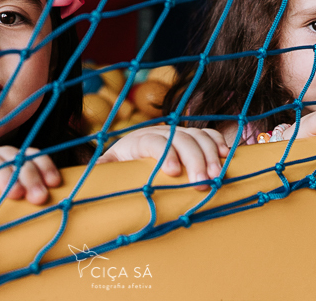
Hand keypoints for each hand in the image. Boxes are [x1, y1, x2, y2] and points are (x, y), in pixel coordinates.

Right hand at [0, 145, 60, 204]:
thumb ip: (11, 193)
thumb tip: (42, 211)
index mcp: (2, 158)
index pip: (28, 154)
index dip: (43, 165)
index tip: (55, 182)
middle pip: (13, 158)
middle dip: (28, 175)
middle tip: (38, 197)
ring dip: (2, 175)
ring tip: (13, 193)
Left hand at [96, 125, 228, 189]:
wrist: (131, 152)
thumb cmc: (120, 166)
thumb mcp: (108, 168)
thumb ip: (102, 171)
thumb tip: (90, 178)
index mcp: (137, 140)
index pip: (153, 141)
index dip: (165, 153)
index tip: (173, 172)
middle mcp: (159, 132)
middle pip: (180, 139)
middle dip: (193, 160)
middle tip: (201, 183)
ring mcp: (177, 133)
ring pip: (197, 136)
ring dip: (209, 155)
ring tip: (216, 176)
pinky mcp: (191, 137)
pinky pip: (208, 135)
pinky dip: (218, 143)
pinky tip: (225, 157)